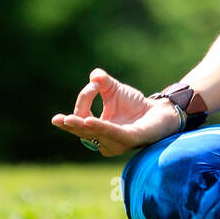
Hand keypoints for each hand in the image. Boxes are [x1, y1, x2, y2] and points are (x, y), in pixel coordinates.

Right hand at [51, 68, 180, 157]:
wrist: (159, 111)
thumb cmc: (134, 104)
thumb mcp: (114, 90)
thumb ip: (102, 82)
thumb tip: (94, 75)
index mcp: (96, 129)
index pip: (82, 116)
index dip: (84, 100)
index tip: (94, 85)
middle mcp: (103, 140)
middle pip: (83, 132)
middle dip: (72, 125)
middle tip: (59, 120)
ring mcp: (116, 143)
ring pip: (96, 133)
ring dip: (86, 126)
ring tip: (73, 120)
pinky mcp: (130, 140)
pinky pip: (113, 134)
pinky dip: (101, 127)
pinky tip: (90, 122)